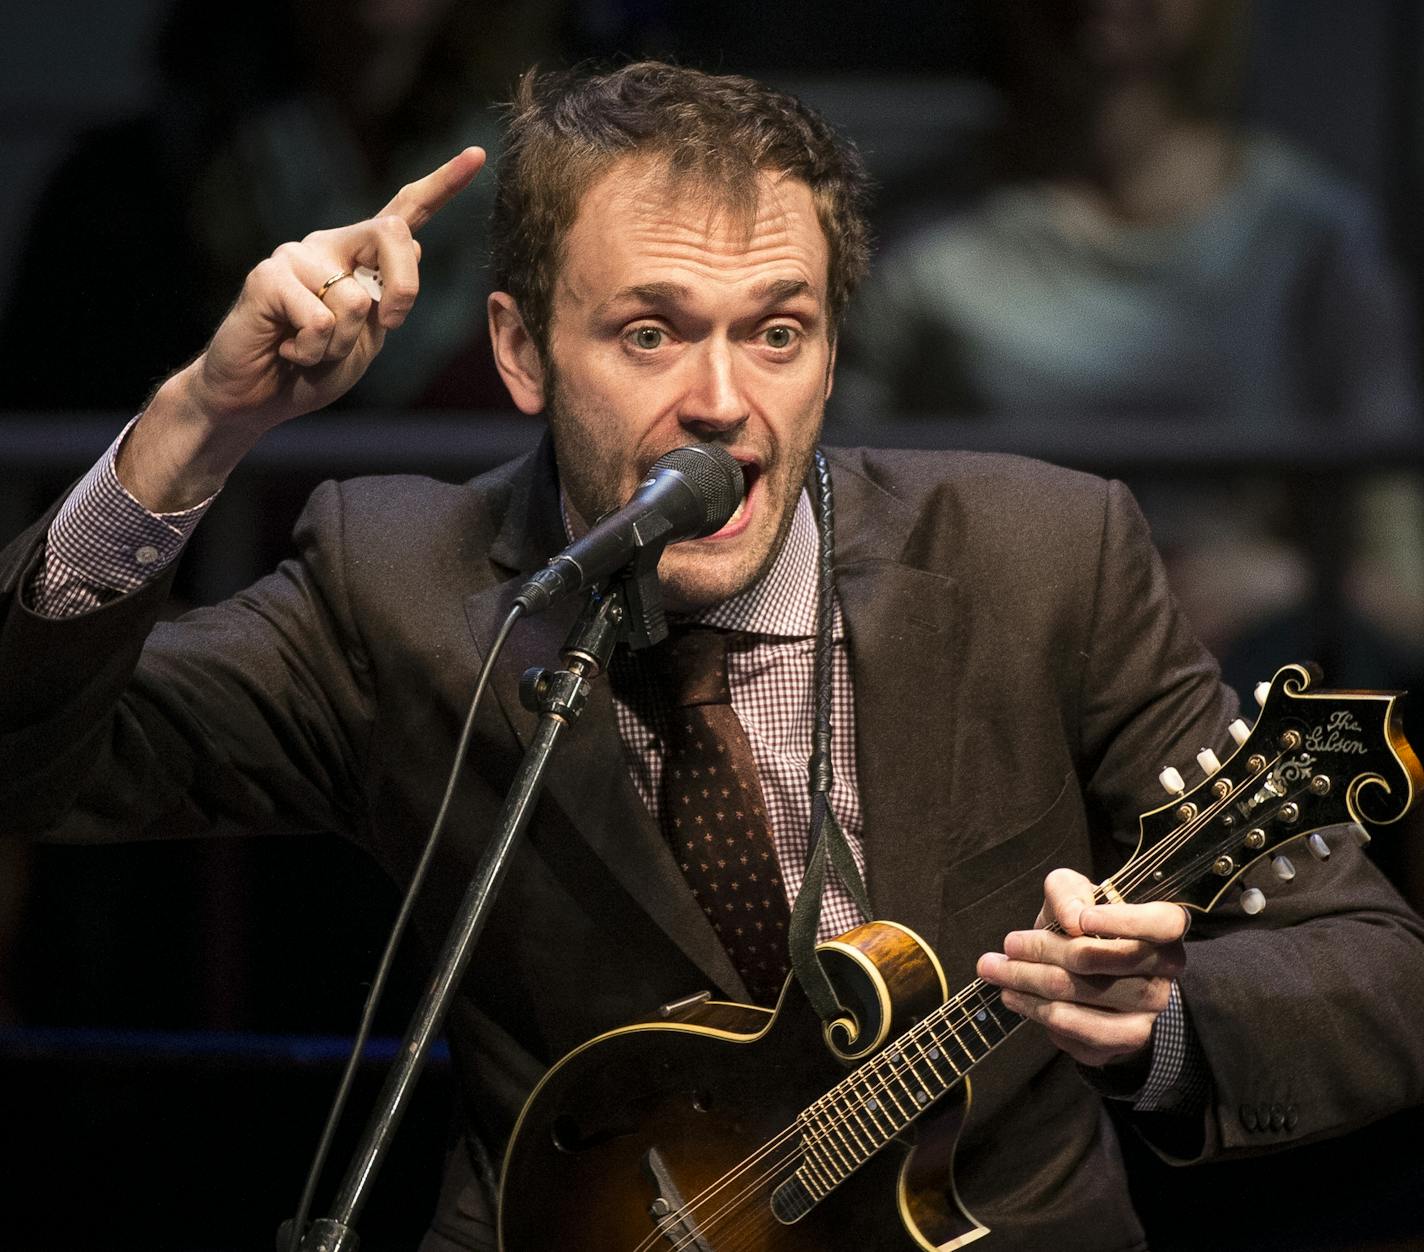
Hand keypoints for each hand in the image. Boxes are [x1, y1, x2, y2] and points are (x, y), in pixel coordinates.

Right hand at [120, 147, 484, 508]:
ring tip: (310, 349)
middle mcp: (328, 246)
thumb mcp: (366, 339)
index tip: (477, 154)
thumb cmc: (311, 369)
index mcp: (358, 258)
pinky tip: (289, 350)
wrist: (255, 397)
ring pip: (357, 300)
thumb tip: (413, 245)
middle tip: (386, 328)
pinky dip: (313, 351)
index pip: (404, 213)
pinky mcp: (267, 276)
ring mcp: (296, 256)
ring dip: (341, 345)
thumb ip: (389, 298)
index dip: (443, 184)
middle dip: (405, 290)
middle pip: (393, 234)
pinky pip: (321, 320)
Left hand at [976, 867, 1187, 1068]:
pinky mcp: (1123, 1042)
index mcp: (1162, 932)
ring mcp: (1148, 1014)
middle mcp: (1163, 976)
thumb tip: (1072, 918)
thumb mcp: (1072, 895)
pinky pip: (1078, 1033)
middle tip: (1009, 944)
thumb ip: (1068, 891)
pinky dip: (1039, 1013)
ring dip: (1032, 986)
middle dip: (1045, 952)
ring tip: (997, 972)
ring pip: (1084, 1001)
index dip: (1124, 921)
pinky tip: (1018, 998)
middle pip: (1104, 963)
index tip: (1081, 919)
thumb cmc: (1081, 925)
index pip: (1164, 923)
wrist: (1087, 975)